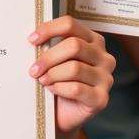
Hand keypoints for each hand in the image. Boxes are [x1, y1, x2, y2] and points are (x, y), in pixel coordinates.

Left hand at [29, 16, 113, 131]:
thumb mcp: (57, 59)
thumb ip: (52, 45)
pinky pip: (76, 89)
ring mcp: (106, 78)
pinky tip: (53, 90)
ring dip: (52, 74)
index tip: (32, 39)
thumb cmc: (59, 81)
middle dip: (48, 57)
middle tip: (34, 69)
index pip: (71, 24)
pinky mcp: (101, 99)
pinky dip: (59, 88)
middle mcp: (105, 57)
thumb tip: (33, 37)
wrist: (63, 114)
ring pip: (74, 68)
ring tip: (43, 80)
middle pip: (73, 46)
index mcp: (94, 40)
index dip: (49, 29)